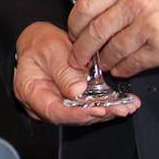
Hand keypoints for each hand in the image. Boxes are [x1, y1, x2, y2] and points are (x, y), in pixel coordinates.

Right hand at [11, 22, 138, 122]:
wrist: (40, 41)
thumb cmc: (40, 44)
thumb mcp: (51, 50)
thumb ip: (63, 71)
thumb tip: (78, 91)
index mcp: (32, 93)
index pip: (55, 112)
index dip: (78, 114)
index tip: (97, 110)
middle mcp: (46, 103)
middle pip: (72, 117)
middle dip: (99, 114)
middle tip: (120, 109)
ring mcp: (60, 104)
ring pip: (83, 115)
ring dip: (107, 111)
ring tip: (126, 106)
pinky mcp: (73, 102)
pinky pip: (88, 107)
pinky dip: (106, 105)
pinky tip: (123, 103)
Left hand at [68, 0, 158, 77]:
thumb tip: (103, 14)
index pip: (87, 4)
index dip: (75, 24)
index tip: (74, 33)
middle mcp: (137, 3)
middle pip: (94, 32)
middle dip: (82, 50)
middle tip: (78, 59)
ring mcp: (150, 28)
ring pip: (112, 51)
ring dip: (104, 62)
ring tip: (103, 65)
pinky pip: (133, 64)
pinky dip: (124, 70)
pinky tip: (123, 70)